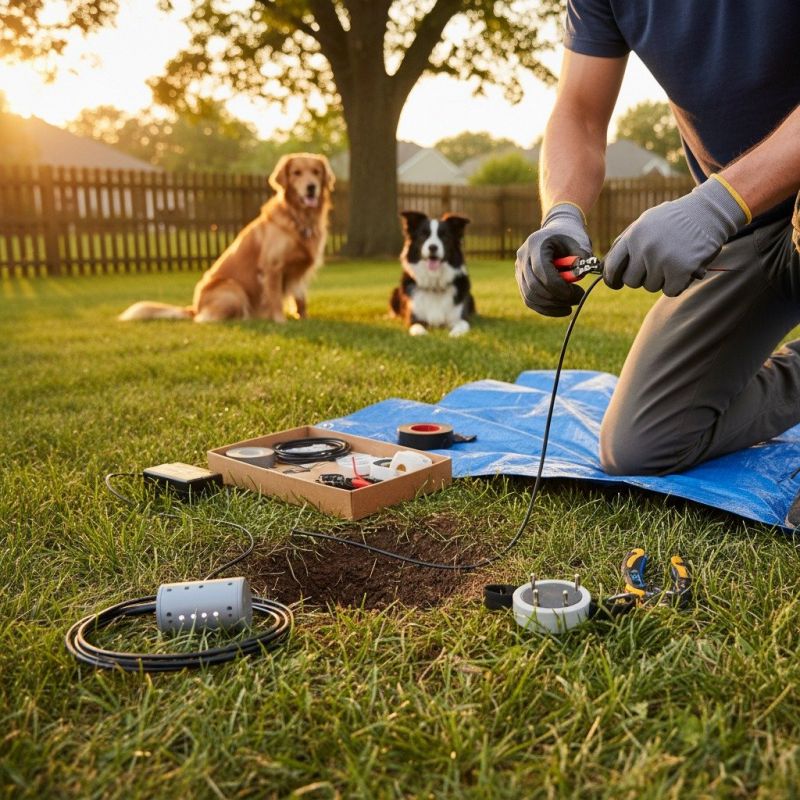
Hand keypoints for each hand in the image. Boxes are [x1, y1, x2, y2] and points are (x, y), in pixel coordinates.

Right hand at [516, 203, 592, 316]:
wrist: (556, 231)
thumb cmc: (570, 236)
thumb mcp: (580, 243)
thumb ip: (582, 259)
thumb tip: (580, 277)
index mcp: (535, 244)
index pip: (541, 271)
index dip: (558, 286)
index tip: (576, 293)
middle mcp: (522, 257)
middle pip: (533, 286)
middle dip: (556, 298)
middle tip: (577, 300)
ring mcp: (518, 269)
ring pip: (530, 296)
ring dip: (551, 306)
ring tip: (570, 305)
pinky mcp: (520, 280)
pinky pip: (529, 300)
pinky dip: (545, 308)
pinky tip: (562, 309)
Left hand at [604, 175, 749, 296]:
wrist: (709, 213)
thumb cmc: (675, 219)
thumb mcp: (646, 222)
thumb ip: (627, 243)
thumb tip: (607, 267)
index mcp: (633, 236)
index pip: (612, 266)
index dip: (611, 279)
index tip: (615, 284)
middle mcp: (644, 248)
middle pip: (631, 281)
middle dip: (641, 277)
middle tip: (656, 266)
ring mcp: (662, 260)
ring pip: (651, 286)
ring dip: (661, 279)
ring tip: (673, 260)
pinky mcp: (680, 271)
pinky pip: (670, 290)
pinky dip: (677, 284)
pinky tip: (683, 269)